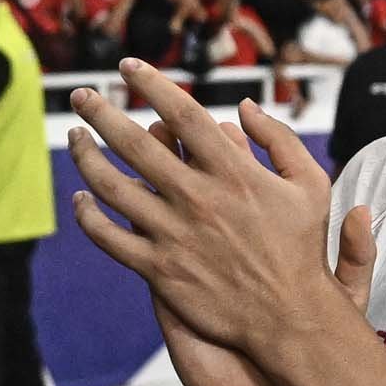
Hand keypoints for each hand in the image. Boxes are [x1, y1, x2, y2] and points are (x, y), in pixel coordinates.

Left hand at [67, 63, 373, 385]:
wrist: (290, 318)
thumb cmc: (302, 249)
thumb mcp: (311, 183)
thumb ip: (279, 139)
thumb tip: (245, 107)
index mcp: (231, 170)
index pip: (180, 112)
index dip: (150, 83)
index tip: (129, 67)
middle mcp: (196, 196)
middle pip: (133, 141)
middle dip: (100, 111)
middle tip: (82, 95)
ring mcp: (173, 234)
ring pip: (111, 186)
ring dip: (86, 156)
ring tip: (74, 139)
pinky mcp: (158, 269)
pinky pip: (110, 237)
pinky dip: (88, 215)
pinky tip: (80, 199)